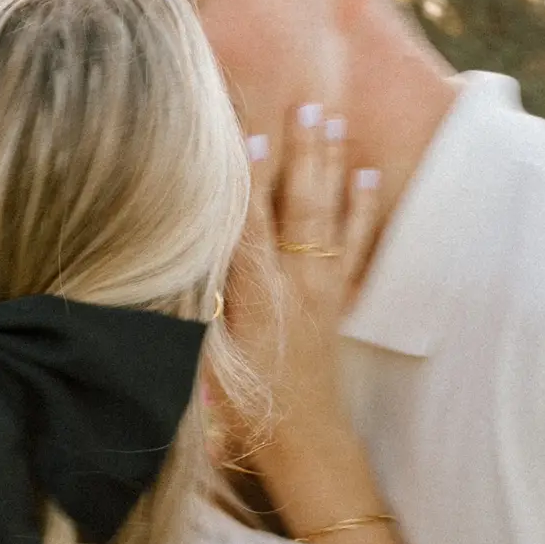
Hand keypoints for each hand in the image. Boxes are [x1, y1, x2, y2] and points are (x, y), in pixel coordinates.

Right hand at [219, 103, 380, 456]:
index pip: (250, 225)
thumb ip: (196, 308)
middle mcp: (294, 284)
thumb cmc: (245, 404)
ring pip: (329, 216)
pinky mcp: (339, 298)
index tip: (249, 133)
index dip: (249, 179)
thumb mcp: (206, 360)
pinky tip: (368, 174)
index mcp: (256, 298)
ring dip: (331, 165)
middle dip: (301, 153)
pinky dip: (364, 209)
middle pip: (298, 207)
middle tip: (306, 105)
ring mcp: (322, 288)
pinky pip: (357, 246)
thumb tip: (176, 262)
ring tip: (332, 119)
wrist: (303, 439)